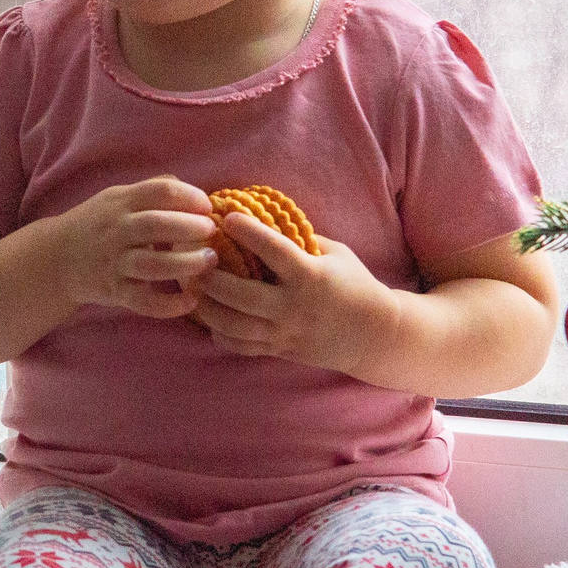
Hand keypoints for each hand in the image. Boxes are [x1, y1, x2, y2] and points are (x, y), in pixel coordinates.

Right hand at [47, 177, 217, 320]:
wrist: (56, 259)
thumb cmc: (98, 225)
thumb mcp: (118, 198)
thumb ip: (152, 190)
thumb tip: (191, 188)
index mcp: (122, 202)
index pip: (160, 191)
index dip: (190, 196)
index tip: (207, 206)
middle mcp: (117, 230)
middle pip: (156, 225)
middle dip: (189, 228)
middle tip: (212, 231)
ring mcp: (114, 263)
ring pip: (151, 265)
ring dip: (185, 264)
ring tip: (208, 261)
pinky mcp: (114, 292)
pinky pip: (143, 301)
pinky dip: (168, 305)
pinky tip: (191, 301)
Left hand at [192, 212, 394, 372]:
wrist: (374, 335)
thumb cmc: (355, 285)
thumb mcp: (336, 255)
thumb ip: (302, 239)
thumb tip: (266, 217)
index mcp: (311, 277)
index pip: (274, 250)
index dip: (249, 232)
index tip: (228, 217)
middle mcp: (295, 307)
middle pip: (241, 295)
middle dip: (212, 278)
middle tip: (196, 260)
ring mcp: (285, 333)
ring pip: (234, 325)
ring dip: (207, 307)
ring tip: (193, 289)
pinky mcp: (280, 350)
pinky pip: (241, 346)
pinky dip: (220, 334)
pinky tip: (209, 318)